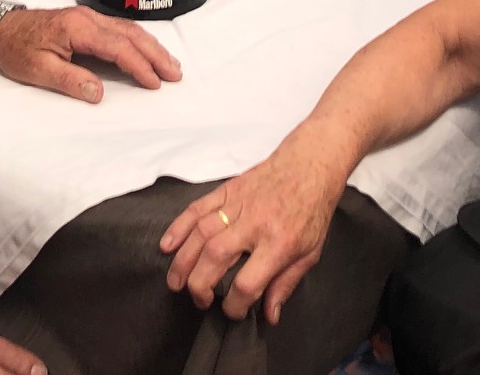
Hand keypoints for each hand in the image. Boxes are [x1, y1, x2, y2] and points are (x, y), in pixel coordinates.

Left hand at [0, 4, 182, 102]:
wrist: (0, 28)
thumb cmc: (16, 48)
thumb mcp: (38, 70)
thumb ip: (70, 80)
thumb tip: (97, 93)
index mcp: (78, 28)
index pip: (118, 47)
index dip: (138, 66)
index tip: (154, 83)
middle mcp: (88, 18)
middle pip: (131, 34)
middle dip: (155, 54)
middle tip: (174, 73)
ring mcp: (88, 17)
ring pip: (129, 29)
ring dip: (151, 46)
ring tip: (169, 64)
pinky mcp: (86, 21)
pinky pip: (120, 28)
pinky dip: (138, 40)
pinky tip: (147, 50)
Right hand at [158, 137, 349, 322]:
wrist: (310, 164)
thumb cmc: (312, 210)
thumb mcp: (310, 252)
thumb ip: (287, 284)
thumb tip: (270, 315)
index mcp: (280, 243)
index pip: (248, 283)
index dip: (234, 306)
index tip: (232, 311)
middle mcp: (255, 223)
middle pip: (215, 257)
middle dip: (199, 285)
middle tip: (199, 300)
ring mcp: (238, 204)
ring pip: (200, 233)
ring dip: (183, 261)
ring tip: (175, 283)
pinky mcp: (227, 190)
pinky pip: (197, 208)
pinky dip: (178, 227)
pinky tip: (167, 246)